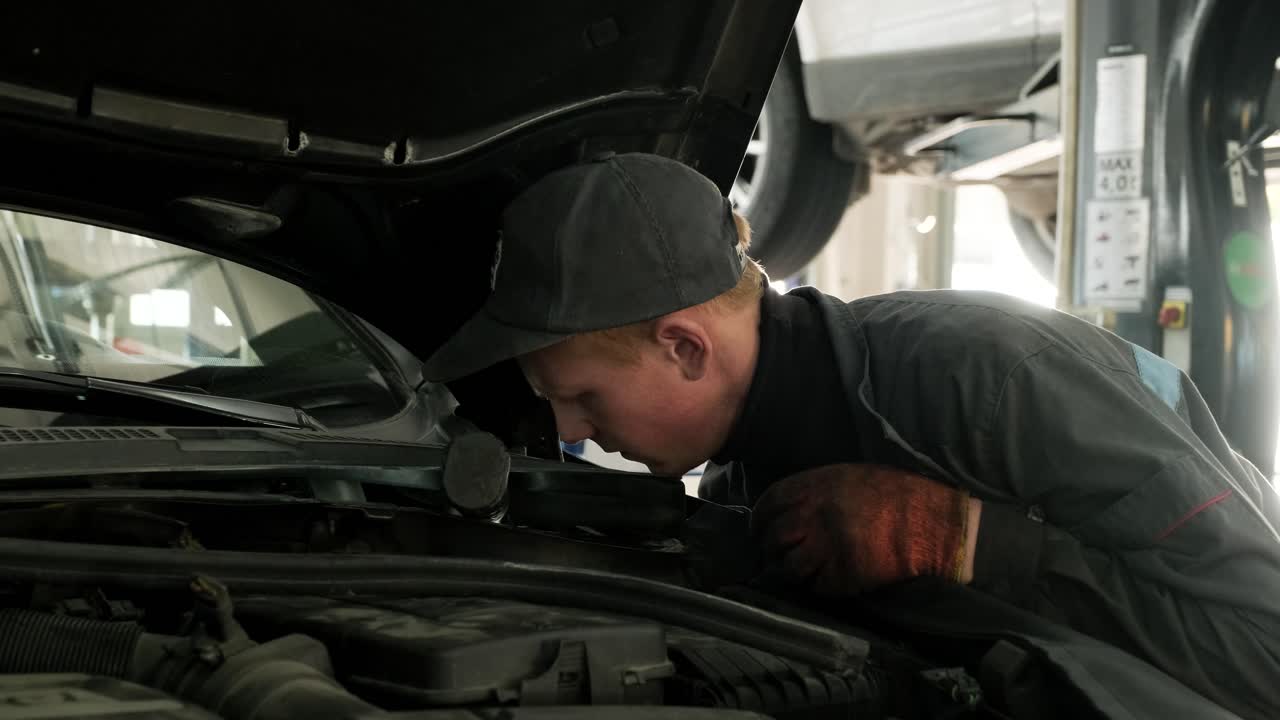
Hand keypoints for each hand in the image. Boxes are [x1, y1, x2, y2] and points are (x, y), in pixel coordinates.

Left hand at [751, 463, 976, 595]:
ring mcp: (827, 548)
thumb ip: (819, 489)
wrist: (935, 525)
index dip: (760, 520)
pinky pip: (817, 587)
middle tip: (775, 556)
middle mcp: (815, 516)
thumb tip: (795, 506)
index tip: (760, 530)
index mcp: (816, 487)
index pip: (770, 503)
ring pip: (789, 567)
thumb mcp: (854, 476)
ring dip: (790, 572)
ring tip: (799, 573)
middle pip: (774, 538)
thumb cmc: (900, 495)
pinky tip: (828, 580)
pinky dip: (819, 586)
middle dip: (771, 549)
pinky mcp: (843, 576)